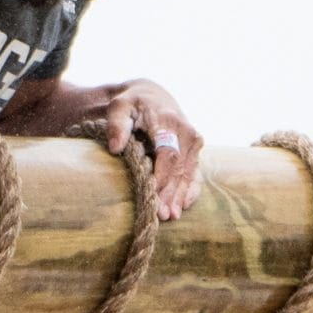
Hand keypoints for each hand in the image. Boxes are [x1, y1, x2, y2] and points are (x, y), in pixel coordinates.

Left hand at [102, 82, 204, 220]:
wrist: (153, 97)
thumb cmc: (133, 104)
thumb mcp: (120, 108)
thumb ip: (117, 125)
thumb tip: (115, 147)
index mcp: (168, 121)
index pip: (168, 154)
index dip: (162, 177)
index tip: (152, 196)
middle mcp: (186, 132)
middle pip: (180, 167)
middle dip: (171, 192)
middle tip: (162, 215)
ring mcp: (194, 142)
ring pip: (189, 173)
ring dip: (181, 195)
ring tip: (172, 216)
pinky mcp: (196, 150)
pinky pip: (196, 172)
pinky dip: (191, 190)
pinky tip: (184, 205)